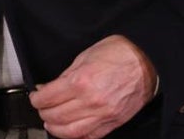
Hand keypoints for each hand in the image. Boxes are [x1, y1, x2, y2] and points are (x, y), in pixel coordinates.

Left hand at [28, 35, 155, 138]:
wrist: (147, 61)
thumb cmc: (120, 53)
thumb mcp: (86, 55)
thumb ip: (66, 75)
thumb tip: (49, 88)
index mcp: (81, 81)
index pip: (49, 98)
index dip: (37, 98)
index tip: (36, 96)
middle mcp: (91, 101)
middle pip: (56, 115)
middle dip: (44, 112)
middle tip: (41, 107)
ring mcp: (103, 115)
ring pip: (71, 131)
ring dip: (56, 128)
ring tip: (51, 122)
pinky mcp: (114, 122)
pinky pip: (90, 136)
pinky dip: (76, 136)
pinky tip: (70, 130)